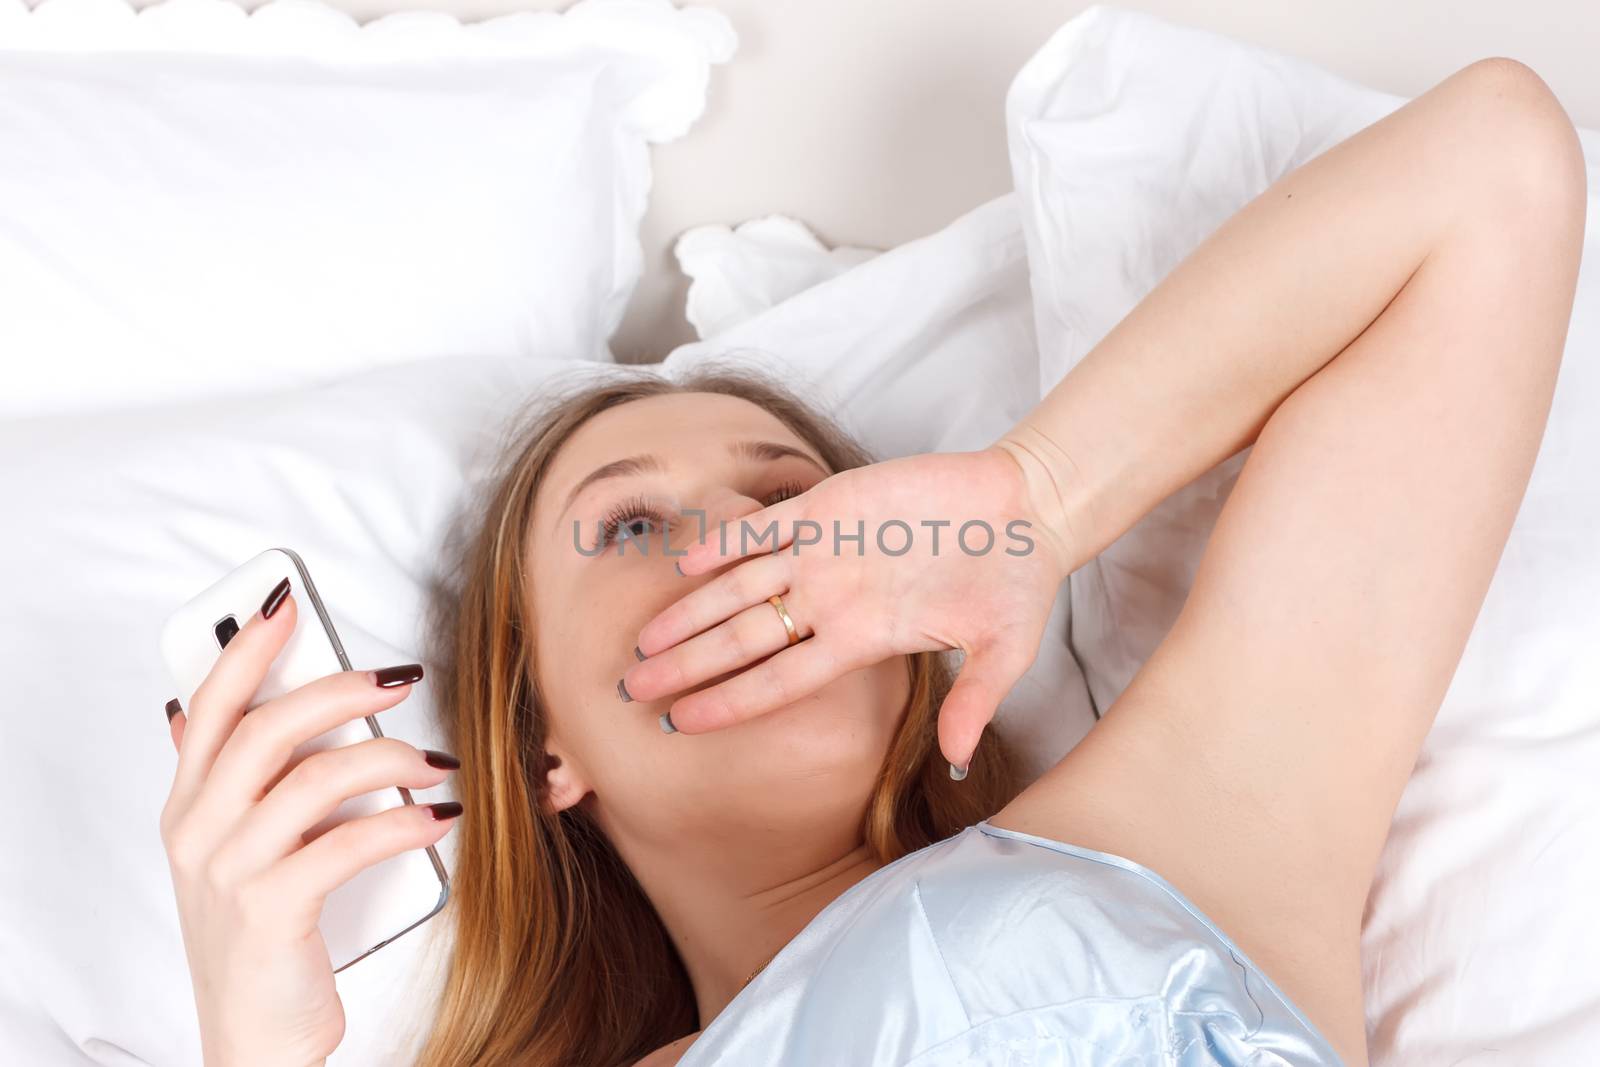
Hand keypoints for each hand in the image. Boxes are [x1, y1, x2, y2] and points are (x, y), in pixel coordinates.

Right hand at [160, 580, 460, 1066]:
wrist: (255, 1041)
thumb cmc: (261, 941)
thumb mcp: (233, 857)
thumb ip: (233, 788)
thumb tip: (214, 713)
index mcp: (188, 809)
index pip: (210, 708)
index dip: (247, 651)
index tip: (288, 605)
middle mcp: (199, 834)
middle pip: (267, 730)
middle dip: (340, 690)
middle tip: (399, 677)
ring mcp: (230, 874)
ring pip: (313, 781)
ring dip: (388, 758)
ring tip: (435, 761)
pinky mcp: (271, 914)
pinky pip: (344, 845)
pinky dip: (401, 823)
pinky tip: (438, 817)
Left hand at [624, 445, 1074, 772]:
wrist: (1025, 510)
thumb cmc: (1016, 584)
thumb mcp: (1005, 650)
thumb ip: (976, 698)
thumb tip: (960, 758)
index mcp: (863, 640)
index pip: (780, 681)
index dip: (729, 703)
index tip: (682, 725)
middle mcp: (831, 601)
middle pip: (742, 640)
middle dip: (686, 666)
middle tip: (630, 691)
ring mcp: (824, 553)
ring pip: (738, 587)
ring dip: (689, 612)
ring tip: (641, 640)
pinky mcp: (829, 504)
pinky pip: (763, 526)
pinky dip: (724, 540)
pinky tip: (684, 562)